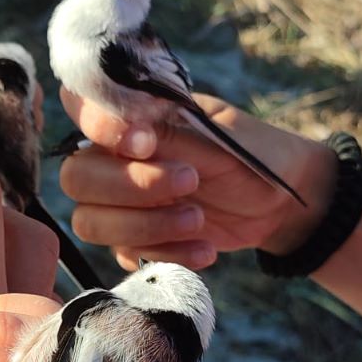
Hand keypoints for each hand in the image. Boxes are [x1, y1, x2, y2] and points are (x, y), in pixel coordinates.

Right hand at [59, 89, 335, 269]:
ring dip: (145, 226)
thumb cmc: (254, 154)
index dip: (99, 127)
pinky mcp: (139, 239)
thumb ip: (173, 133)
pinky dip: (167, 253)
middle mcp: (118, 158)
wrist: (284, 203)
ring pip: (90, 222)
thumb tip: (132, 133)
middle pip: (77, 178)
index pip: (80, 107)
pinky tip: (205, 247)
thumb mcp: (220, 136)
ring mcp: (124, 202)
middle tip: (190, 182)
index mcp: (135, 115)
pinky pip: (126, 254)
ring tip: (199, 220)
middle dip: (130, 187)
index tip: (145, 144)